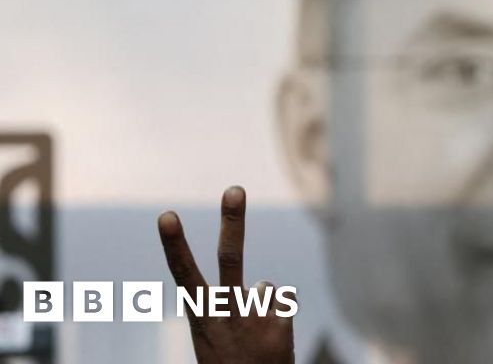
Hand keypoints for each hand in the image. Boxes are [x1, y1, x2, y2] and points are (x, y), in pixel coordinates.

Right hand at [158, 186, 295, 363]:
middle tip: (235, 189)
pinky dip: (277, 317)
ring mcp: (255, 318)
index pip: (183, 274)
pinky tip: (272, 340)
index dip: (175, 243)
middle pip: (230, 258)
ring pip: (264, 287)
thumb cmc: (230, 361)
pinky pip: (281, 303)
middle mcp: (227, 314)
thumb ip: (230, 303)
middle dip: (232, 221)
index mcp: (201, 315)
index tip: (167, 215)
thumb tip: (265, 283)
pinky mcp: (280, 324)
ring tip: (255, 336)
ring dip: (261, 307)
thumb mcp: (215, 333)